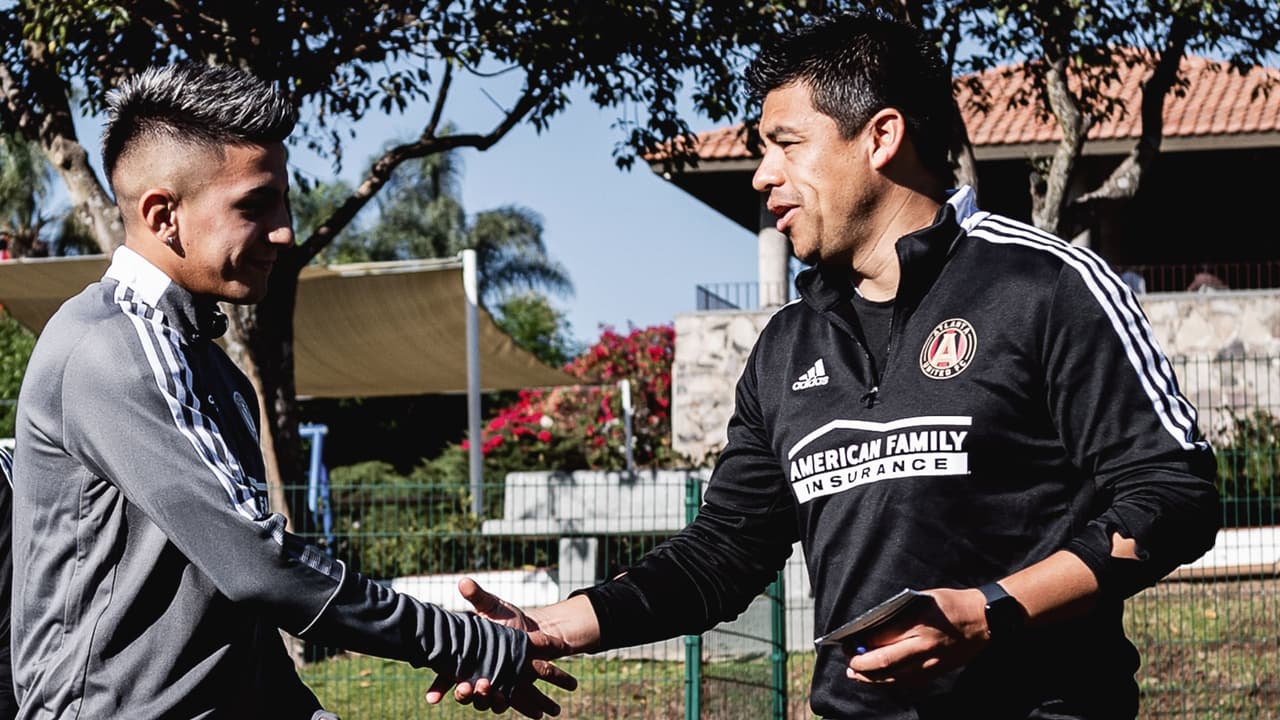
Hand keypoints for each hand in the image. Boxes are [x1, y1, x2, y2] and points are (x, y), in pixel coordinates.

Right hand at [425, 578, 578, 717]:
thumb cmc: (507, 618)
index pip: (446, 675)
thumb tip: (463, 581)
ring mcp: (498, 684)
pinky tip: (538, 713)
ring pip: (489, 701)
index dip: (438, 687)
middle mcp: (479, 675)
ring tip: (498, 695)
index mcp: (468, 658)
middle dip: (467, 694)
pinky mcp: (517, 688)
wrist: (535, 630)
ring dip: (493, 701)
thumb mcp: (493, 606)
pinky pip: (518, 702)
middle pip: (466, 692)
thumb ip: (478, 596)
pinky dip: (528, 708)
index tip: (432, 698)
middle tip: (470, 688)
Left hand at [846, 588, 987, 686]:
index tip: (846, 641)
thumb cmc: (950, 604)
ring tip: (856, 673)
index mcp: (918, 623)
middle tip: (848, 661)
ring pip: (894, 677)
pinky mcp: (936, 671)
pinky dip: (890, 680)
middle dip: (860, 664)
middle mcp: (923, 646)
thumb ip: (899, 612)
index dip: (860, 643)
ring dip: (871, 678)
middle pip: (883, 661)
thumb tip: (872, 623)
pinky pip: (907, 681)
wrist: (984, 620)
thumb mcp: (923, 598)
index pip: (881, 638)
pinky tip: (878, 678)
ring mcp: (930, 662)